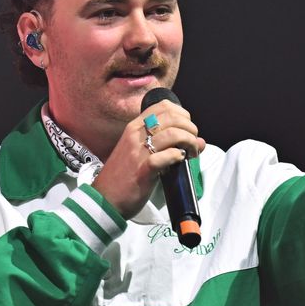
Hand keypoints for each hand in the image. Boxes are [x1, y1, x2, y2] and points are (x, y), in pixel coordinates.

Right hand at [92, 100, 205, 219]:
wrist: (105, 199)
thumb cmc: (124, 176)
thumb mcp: (141, 153)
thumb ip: (166, 145)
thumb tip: (200, 142)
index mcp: (134, 128)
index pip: (163, 107)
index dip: (182, 114)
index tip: (187, 128)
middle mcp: (135, 135)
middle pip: (171, 117)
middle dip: (190, 128)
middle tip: (193, 143)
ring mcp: (138, 152)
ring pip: (172, 134)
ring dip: (189, 142)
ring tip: (191, 153)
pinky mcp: (142, 170)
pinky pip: (165, 156)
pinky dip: (177, 156)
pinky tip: (179, 160)